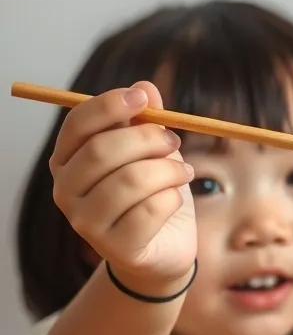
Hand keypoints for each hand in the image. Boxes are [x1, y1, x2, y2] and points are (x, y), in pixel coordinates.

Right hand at [49, 81, 197, 292]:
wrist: (164, 248)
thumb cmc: (152, 193)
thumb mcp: (152, 152)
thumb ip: (147, 120)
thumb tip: (145, 86)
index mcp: (68, 160)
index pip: (78, 124)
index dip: (109, 105)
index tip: (143, 99)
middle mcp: (66, 191)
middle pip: (102, 150)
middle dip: (148, 139)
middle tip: (174, 141)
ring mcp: (85, 223)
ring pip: (130, 180)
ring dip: (168, 171)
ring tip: (183, 172)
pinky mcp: (115, 247)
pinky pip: (150, 211)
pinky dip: (172, 199)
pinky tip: (175, 200)